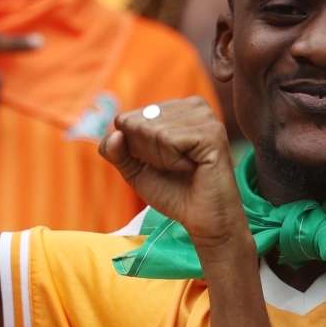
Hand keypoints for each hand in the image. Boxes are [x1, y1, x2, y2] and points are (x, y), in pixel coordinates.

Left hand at [100, 98, 247, 250]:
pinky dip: (172, 161)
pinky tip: (192, 167)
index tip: (159, 164)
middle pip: (138, 122)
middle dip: (147, 154)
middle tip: (173, 168)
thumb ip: (116, 151)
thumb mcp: (135, 170)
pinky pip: (169, 140)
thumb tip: (113, 134)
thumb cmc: (173, 192)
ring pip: (153, 130)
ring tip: (184, 167)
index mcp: (175, 109)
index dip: (134, 150)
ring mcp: (205, 117)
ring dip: (161, 158)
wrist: (203, 220)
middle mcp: (192, 106)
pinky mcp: (212, 132)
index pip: (128, 119)